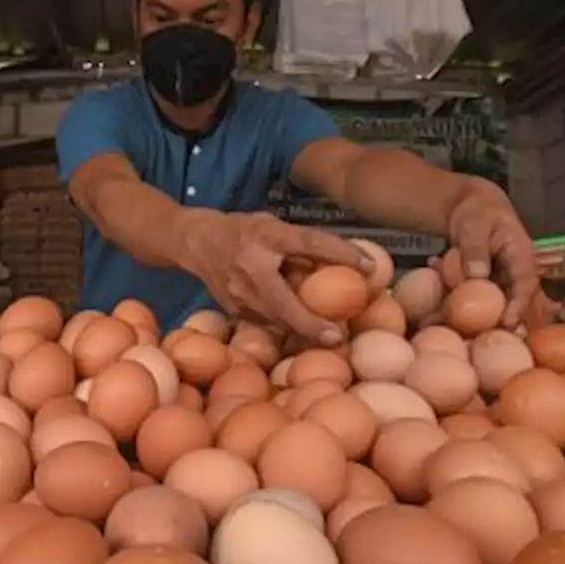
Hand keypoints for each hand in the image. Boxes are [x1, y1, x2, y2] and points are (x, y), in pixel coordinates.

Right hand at [181, 210, 373, 344]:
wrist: (195, 241)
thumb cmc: (243, 230)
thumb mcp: (271, 226)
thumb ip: (298, 245)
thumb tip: (341, 265)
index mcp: (265, 236)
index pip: (309, 243)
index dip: (341, 254)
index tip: (370, 268)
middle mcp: (249, 266)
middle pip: (284, 301)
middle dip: (311, 323)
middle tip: (337, 336)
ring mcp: (236, 292)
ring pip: (275, 318)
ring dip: (301, 329)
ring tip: (328, 337)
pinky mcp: (232, 308)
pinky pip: (264, 321)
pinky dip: (284, 326)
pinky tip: (300, 331)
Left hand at [445, 185, 539, 327]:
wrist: (471, 208)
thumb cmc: (477, 212)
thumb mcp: (473, 225)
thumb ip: (474, 249)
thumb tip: (477, 275)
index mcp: (522, 255)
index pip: (526, 283)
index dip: (519, 304)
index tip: (508, 323)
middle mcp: (516, 274)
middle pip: (516, 304)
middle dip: (502, 324)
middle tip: (481, 340)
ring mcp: (503, 283)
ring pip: (496, 307)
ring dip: (476, 321)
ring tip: (450, 330)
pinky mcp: (488, 289)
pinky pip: (477, 303)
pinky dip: (457, 308)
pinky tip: (432, 313)